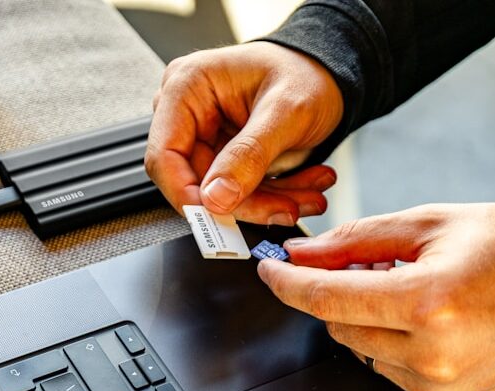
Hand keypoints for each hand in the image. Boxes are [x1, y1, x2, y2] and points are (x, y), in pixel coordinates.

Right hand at [145, 42, 343, 224]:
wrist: (330, 75)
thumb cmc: (308, 71)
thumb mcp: (286, 110)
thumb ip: (249, 155)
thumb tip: (216, 198)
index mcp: (187, 88)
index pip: (165, 156)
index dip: (186, 194)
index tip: (219, 216)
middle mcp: (188, 115)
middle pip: (196, 182)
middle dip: (245, 203)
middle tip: (284, 209)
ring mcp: (205, 139)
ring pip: (220, 196)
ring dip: (266, 204)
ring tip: (306, 198)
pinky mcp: (223, 160)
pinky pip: (238, 194)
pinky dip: (272, 198)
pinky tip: (302, 191)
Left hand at [257, 203, 494, 390]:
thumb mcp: (432, 225)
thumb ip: (357, 240)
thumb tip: (303, 255)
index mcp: (427, 303)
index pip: (327, 298)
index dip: (288, 282)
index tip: (270, 270)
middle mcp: (430, 352)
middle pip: (336, 325)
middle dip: (338, 294)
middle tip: (369, 268)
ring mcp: (435, 383)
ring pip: (357, 347)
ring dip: (366, 318)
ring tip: (412, 293)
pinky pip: (382, 367)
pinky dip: (388, 341)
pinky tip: (425, 323)